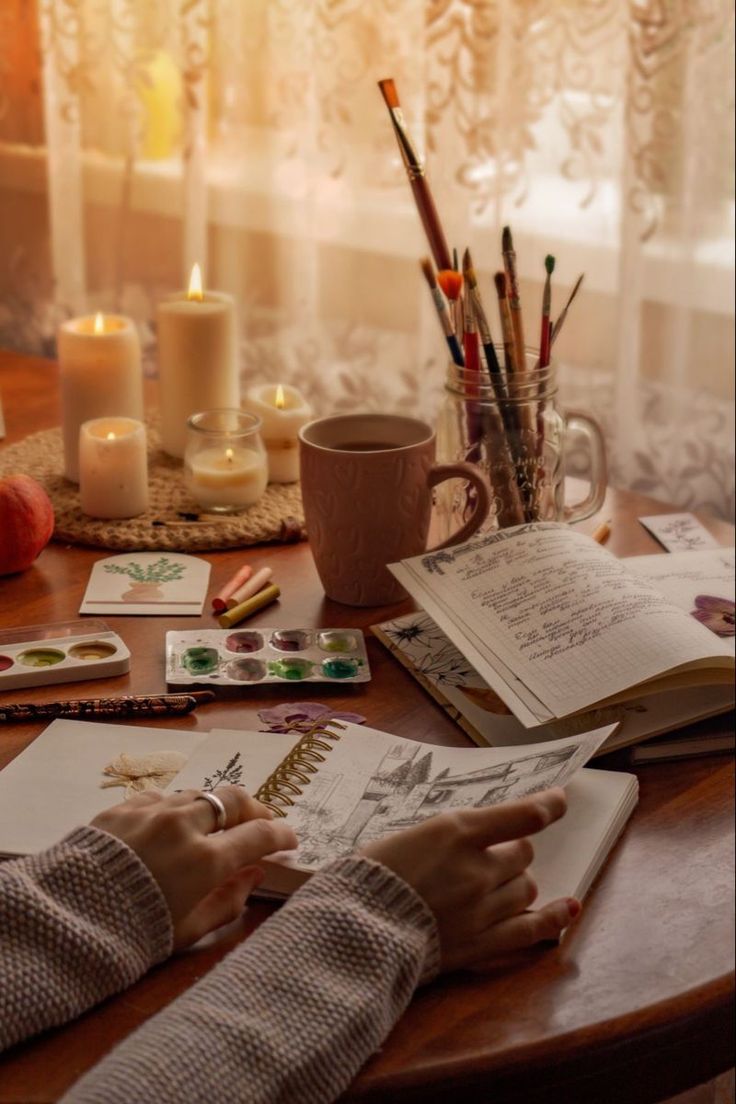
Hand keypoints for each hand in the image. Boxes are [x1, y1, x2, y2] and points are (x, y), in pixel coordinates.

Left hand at [91, 787, 297, 948]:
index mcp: (205, 861)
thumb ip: (229, 901)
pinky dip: (176, 808)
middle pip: (234, 800)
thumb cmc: (132, 934)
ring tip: (215, 824)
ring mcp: (153, 810)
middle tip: (261, 822)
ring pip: (199, 794)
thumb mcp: (188, 930)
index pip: (260, 835)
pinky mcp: (125, 806)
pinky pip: (162, 798)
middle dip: (255, 809)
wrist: (66, 917)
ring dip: (214, 808)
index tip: (291, 839)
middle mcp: (184, 825)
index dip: (282, 834)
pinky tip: (171, 825)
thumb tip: (253, 875)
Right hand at [361, 788, 578, 971]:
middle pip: (523, 854)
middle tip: (492, 855)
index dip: (547, 805)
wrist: (353, 928)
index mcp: (456, 832)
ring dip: (517, 881)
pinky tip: (570, 906)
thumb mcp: (408, 836)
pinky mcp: (481, 943)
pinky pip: (531, 929)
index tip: (559, 800)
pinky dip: (554, 917)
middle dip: (514, 851)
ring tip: (495, 883)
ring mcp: (483, 907)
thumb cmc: (368, 874)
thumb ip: (449, 837)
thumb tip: (474, 840)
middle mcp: (478, 867)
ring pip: (525, 887)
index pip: (522, 814)